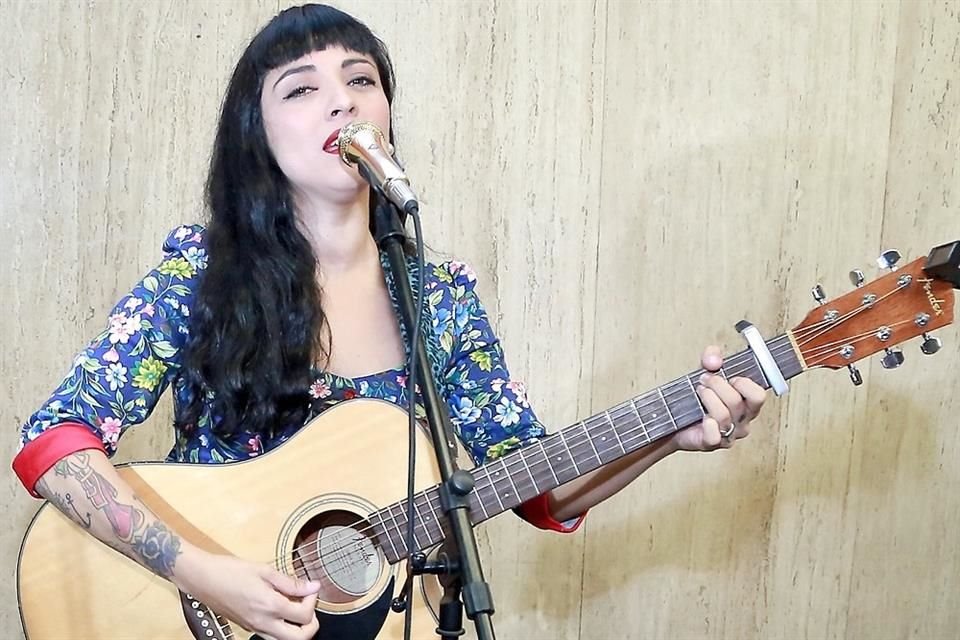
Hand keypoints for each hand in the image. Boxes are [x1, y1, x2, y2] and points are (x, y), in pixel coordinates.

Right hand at [172, 546, 320, 639]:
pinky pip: (271, 636)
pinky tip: (280, 609)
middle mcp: (263, 622)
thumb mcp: (265, 570)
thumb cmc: (229, 571)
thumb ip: (291, 582)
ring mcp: (255, 628)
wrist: (203, 579)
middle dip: (311, 624)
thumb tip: (312, 586)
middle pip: (299, 638)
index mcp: (269, 606)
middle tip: (308, 605)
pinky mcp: (248, 628)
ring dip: (297, 629)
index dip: (313, 600)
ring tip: (295, 608)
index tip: (310, 588)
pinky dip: (283, 627)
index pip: (305, 615)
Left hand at [670, 345, 766, 451]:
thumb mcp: (706, 372)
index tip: (730, 377)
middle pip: (737, 402)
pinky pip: (714, 437)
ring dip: (708, 398)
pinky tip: (702, 418)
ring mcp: (728, 434)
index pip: (758, 396)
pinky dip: (708, 426)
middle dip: (718, 385)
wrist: (675, 419)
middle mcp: (741, 421)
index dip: (744, 384)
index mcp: (747, 404)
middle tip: (704, 379)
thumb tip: (714, 359)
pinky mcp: (711, 444)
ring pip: (723, 415)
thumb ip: (711, 358)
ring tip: (699, 391)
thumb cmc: (698, 398)